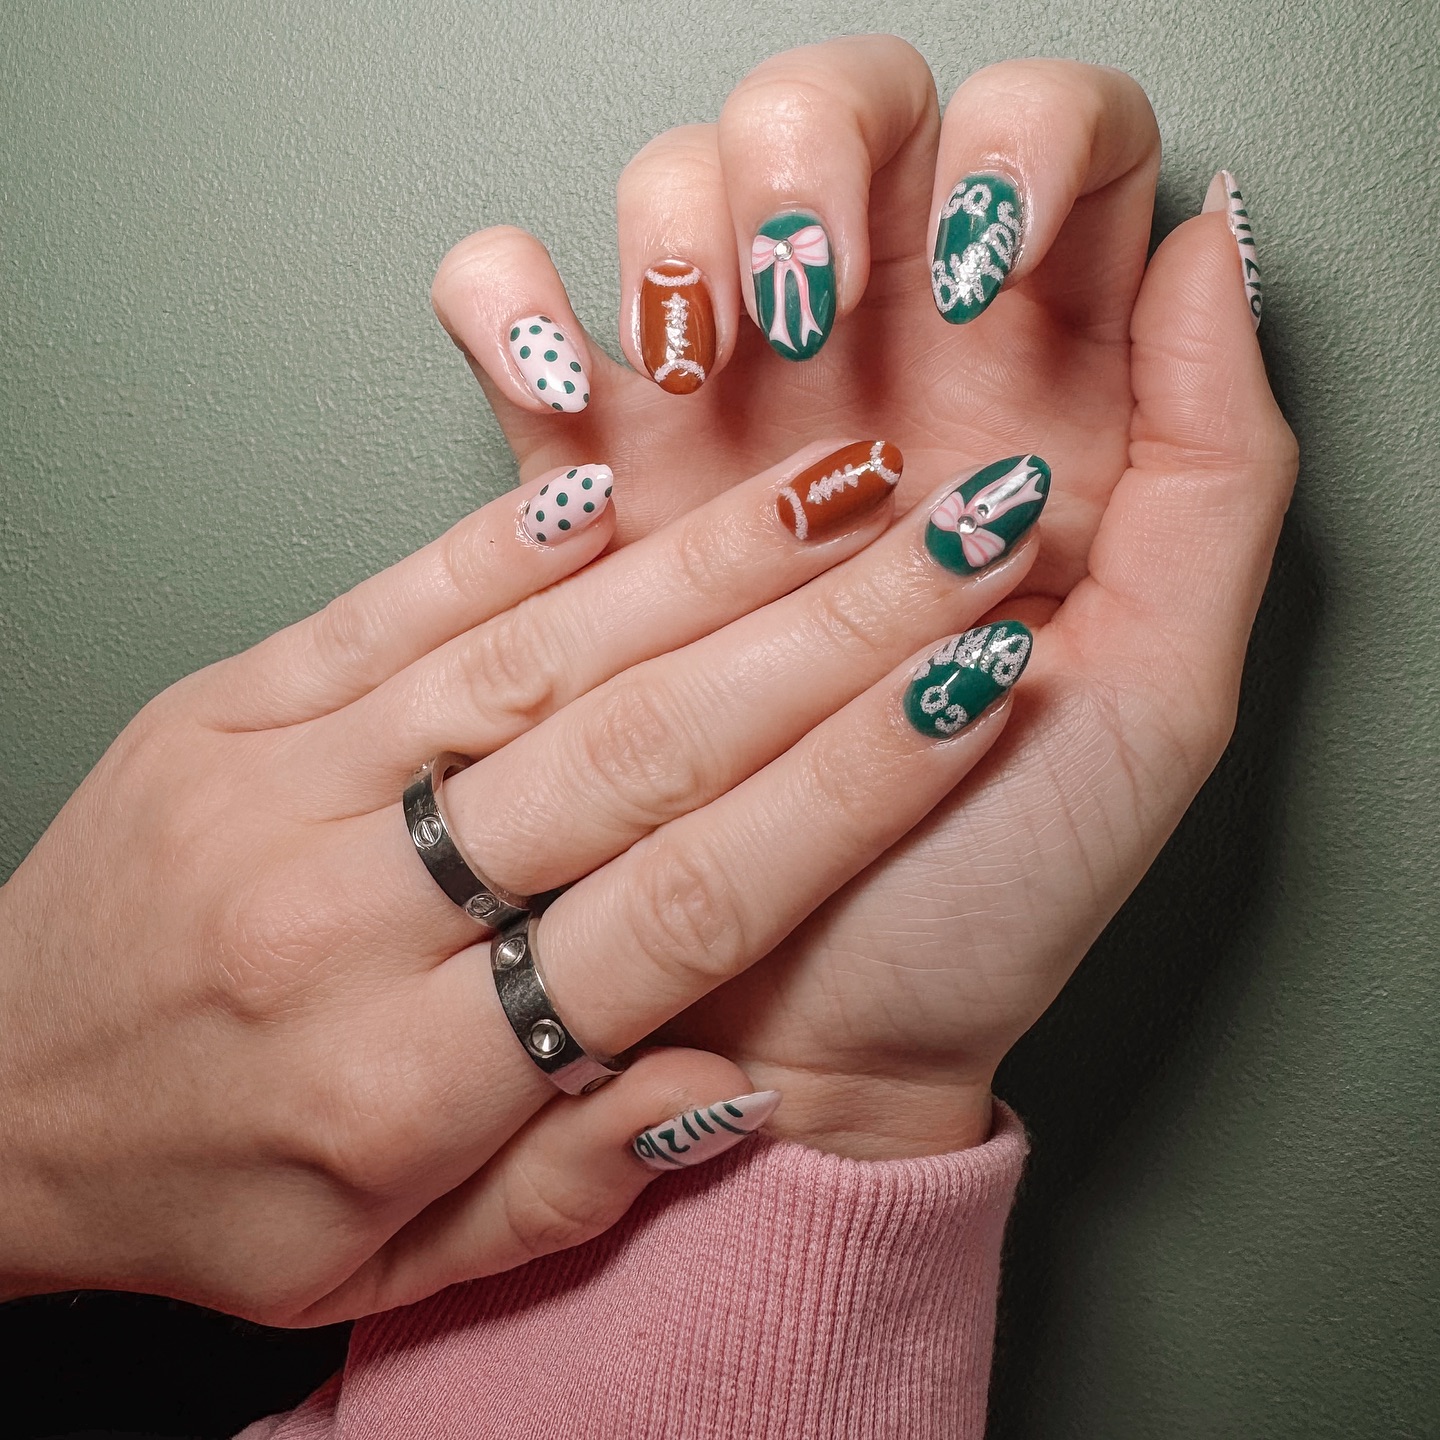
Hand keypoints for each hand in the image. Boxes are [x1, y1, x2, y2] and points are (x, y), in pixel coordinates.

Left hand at [0, 438, 1037, 1321]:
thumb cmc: (203, 1191)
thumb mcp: (385, 1266)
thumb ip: (568, 1181)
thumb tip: (730, 1084)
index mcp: (409, 1077)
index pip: (682, 906)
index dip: (846, 791)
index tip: (967, 692)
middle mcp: (347, 912)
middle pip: (636, 753)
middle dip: (828, 636)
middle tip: (962, 540)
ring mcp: (277, 783)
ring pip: (535, 658)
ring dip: (710, 565)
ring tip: (844, 490)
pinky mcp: (226, 700)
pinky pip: (393, 601)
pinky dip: (518, 538)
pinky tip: (627, 480)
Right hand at [429, 44, 1295, 1156]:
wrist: (820, 1030)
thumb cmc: (985, 888)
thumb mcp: (1160, 693)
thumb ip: (1219, 468)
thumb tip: (1210, 243)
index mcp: (1027, 411)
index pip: (1037, 156)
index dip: (1010, 152)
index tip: (985, 275)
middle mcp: (875, 396)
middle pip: (842, 129)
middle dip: (810, 159)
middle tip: (814, 302)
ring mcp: (724, 437)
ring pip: (679, 194)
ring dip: (675, 220)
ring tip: (693, 361)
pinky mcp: (593, 502)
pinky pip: (523, 325)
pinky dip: (516, 304)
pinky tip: (559, 373)